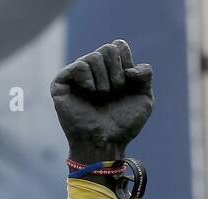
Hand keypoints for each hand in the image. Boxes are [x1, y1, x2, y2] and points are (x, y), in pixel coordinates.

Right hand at [51, 39, 152, 161]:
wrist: (105, 143)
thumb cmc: (123, 125)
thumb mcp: (144, 99)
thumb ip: (145, 75)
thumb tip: (129, 67)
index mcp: (111, 70)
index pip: (119, 46)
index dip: (126, 64)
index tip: (126, 85)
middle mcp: (94, 70)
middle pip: (108, 48)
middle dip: (116, 73)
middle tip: (113, 93)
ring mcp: (77, 75)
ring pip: (95, 56)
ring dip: (104, 81)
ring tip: (100, 97)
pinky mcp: (62, 81)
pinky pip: (79, 66)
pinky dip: (88, 80)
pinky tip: (88, 93)